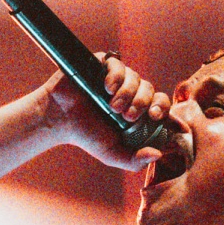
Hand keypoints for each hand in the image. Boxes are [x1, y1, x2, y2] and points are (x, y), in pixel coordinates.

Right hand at [44, 55, 170, 168]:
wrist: (58, 120)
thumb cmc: (86, 136)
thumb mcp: (112, 154)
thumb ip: (135, 160)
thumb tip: (158, 155)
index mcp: (139, 112)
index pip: (161, 105)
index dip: (164, 109)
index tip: (155, 116)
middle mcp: (131, 93)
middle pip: (151, 90)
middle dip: (142, 103)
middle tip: (127, 116)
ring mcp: (118, 78)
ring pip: (136, 77)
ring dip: (128, 93)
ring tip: (111, 106)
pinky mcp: (103, 66)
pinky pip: (118, 64)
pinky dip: (116, 76)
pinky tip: (107, 88)